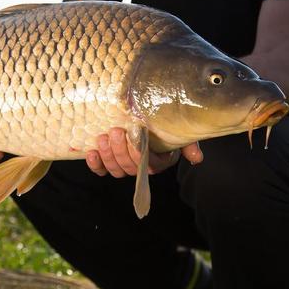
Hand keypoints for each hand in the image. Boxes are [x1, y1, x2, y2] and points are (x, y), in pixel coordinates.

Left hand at [85, 127, 202, 176]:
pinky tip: (91, 152)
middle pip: (129, 168)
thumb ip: (188, 144)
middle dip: (120, 150)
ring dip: (107, 155)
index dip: (138, 152)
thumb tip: (196, 159)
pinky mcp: (107, 162)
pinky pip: (100, 170)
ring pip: (115, 170)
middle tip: (115, 131)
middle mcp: (140, 167)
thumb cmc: (163, 125)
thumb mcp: (177, 132)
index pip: (147, 165)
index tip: (133, 133)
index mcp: (158, 162)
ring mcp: (123, 165)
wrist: (145, 118)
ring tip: (102, 137)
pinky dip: (95, 164)